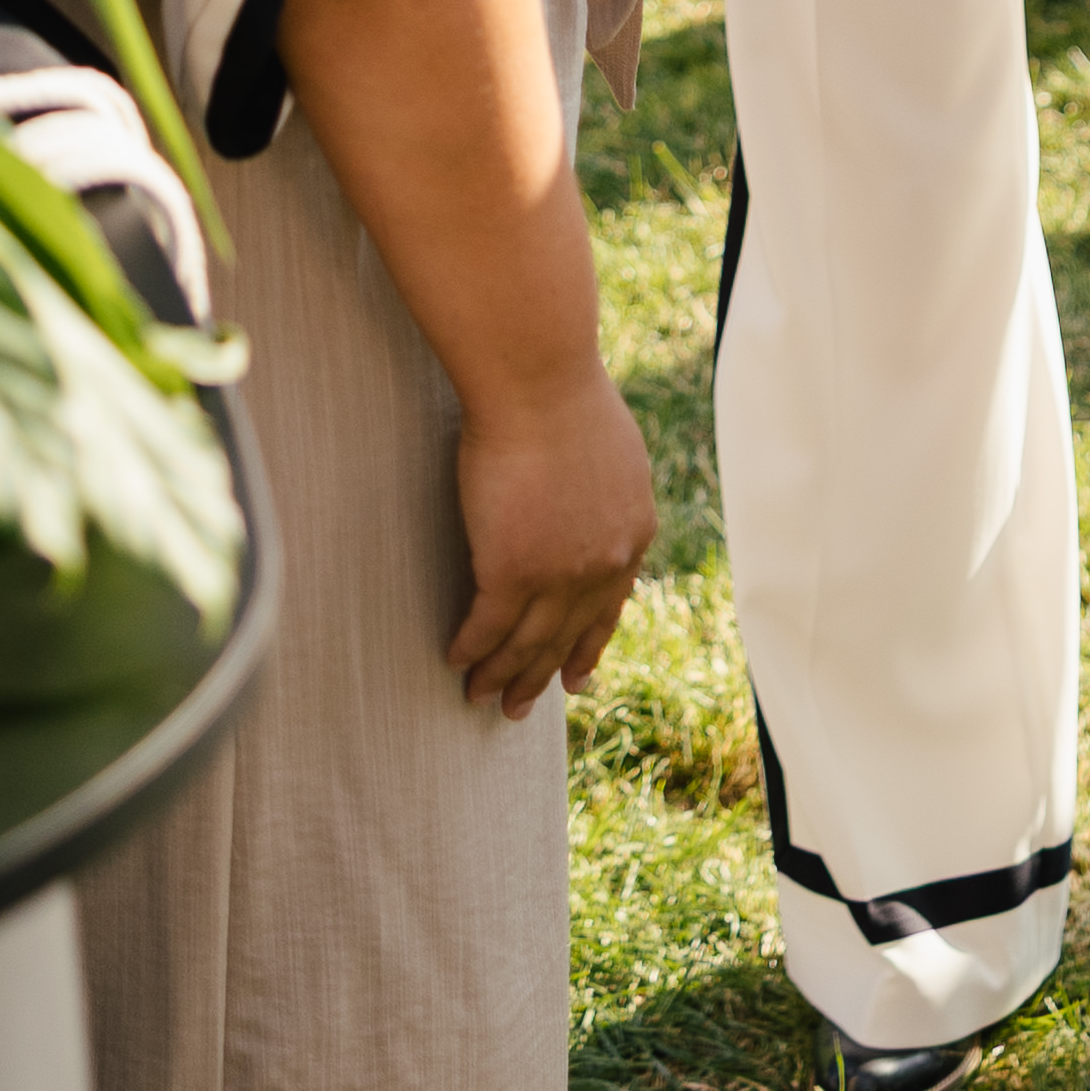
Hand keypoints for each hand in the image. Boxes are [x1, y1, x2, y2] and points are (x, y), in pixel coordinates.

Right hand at [447, 362, 659, 713]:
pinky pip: (487, 626)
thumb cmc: (567, 395)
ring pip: (527, 643)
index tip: (576, 679)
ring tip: (479, 697)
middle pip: (567, 636)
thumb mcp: (614, 453)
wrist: (539, 382)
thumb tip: (595, 501)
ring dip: (501, 676)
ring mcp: (560, 574)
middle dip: (540, 676)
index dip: (588, 646)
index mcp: (634, 533)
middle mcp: (605, 565)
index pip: (610, 606)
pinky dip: (470, 649)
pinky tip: (455, 660)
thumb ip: (608, 492)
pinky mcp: (512, 571)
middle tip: (516, 708)